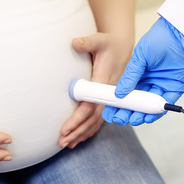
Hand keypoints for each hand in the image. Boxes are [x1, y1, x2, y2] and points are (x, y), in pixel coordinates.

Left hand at [59, 31, 132, 147]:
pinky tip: (79, 138)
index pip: (89, 105)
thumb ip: (87, 42)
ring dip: (82, 134)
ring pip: (97, 121)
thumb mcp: (100, 40)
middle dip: (77, 131)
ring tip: (67, 144)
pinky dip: (90, 130)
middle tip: (61, 142)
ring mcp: (110, 98)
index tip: (64, 129)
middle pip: (92, 118)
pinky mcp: (109, 100)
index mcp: (105, 82)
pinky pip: (100, 119)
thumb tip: (74, 43)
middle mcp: (109, 93)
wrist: (122, 47)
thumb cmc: (110, 44)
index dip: (77, 118)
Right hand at [103, 16, 183, 125]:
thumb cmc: (160, 39)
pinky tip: (148, 116)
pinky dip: (157, 110)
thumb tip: (119, 93)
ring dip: (141, 113)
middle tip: (119, 119)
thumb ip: (130, 76)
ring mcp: (163, 84)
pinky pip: (165, 102)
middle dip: (128, 111)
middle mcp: (150, 80)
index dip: (118, 102)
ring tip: (132, 119)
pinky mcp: (176, 88)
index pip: (126, 91)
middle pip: (137, 101)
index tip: (109, 112)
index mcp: (139, 72)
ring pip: (150, 104)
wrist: (181, 34)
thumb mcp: (139, 56)